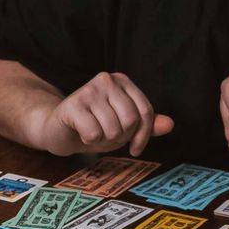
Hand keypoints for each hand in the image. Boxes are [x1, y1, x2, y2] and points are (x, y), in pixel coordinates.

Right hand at [36, 72, 173, 156]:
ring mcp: (89, 90)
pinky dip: (89, 140)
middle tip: (106, 136)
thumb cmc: (93, 126)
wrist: (57, 130)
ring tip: (93, 133)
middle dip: (120, 137)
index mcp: (122, 81)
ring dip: (104, 140)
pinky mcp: (73, 104)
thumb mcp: (123, 126)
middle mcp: (107, 80)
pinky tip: (82, 133)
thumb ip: (146, 125)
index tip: (135, 148)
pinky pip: (94, 133)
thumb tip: (170, 124)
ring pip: (113, 129)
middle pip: (130, 120)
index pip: (145, 111)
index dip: (143, 135)